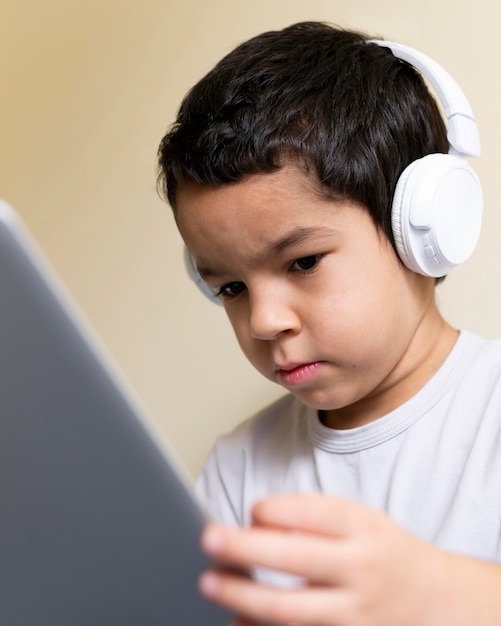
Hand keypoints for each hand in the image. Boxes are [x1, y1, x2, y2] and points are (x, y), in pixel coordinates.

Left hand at [199, 494, 498, 625]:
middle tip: (208, 539)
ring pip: (292, 610)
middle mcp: (361, 569)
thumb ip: (313, 518)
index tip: (251, 512)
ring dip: (245, 597)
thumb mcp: (360, 521)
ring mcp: (356, 613)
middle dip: (246, 548)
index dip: (272, 510)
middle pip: (296, 558)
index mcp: (363, 528)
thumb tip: (253, 523)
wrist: (434, 601)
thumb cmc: (383, 551)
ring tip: (209, 583)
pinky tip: (236, 624)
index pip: (310, 512)